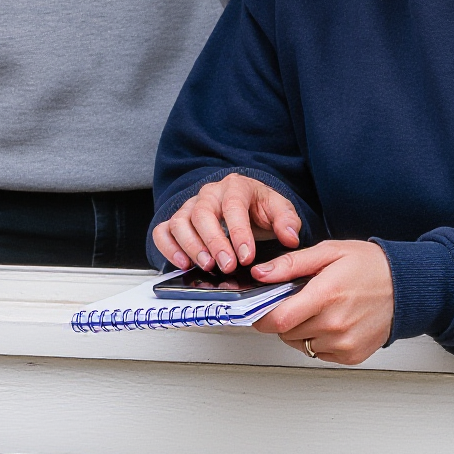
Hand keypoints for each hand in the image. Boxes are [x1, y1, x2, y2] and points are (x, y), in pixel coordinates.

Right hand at [153, 172, 303, 273]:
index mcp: (235, 187)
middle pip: (202, 213)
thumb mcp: (280, 210)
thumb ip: (288, 221)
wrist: (245, 204)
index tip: (247, 256)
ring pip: (179, 222)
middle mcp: (208, 194)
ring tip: (206, 266)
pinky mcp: (177, 221)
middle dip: (214, 242)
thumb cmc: (259, 208)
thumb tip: (290, 237)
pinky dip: (168, 248)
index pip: (233, 206)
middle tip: (227, 265)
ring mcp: (189, 207)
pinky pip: (163, 231)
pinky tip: (183, 264)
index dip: (239, 233)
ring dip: (191, 246)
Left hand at [249, 240, 394, 365]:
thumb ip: (291, 264)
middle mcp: (335, 324)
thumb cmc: (369, 266)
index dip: (261, 316)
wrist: (406, 287)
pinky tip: (329, 322)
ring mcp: (345, 343)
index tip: (259, 309)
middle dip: (281, 318)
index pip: (278, 320)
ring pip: (300, 344)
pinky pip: (319, 353)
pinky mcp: (352, 355)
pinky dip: (316, 340)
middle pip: (286, 333)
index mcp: (326, 296)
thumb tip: (260, 274)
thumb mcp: (328, 252)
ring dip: (299, 330)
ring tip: (316, 309)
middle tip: (294, 301)